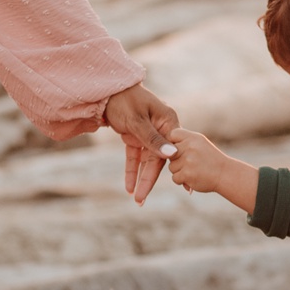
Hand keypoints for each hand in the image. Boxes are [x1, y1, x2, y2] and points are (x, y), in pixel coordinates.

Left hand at [102, 82, 178, 204]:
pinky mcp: (135, 136)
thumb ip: (152, 139)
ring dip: (140, 178)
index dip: (175, 170)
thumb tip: (171, 155)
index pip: (172, 150)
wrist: (106, 89)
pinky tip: (128, 186)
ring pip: (146, 160)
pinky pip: (134, 156)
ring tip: (137, 199)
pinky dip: (131, 170)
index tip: (183, 187)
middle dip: (149, 180)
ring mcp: (148, 133)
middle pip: (157, 159)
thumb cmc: (124, 99)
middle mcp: (161, 129)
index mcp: (168, 122)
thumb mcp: (136, 120)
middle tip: (142, 201)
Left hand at [165, 126, 260, 212]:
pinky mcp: (187, 174)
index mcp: (193, 137)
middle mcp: (189, 147)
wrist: (224, 174)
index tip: (180, 149)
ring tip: (194, 170)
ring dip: (180, 171)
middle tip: (191, 162)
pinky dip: (182, 180)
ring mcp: (188, 161)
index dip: (172, 142)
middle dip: (177, 159)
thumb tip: (163, 142)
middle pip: (169, 153)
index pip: (172, 134)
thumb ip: (183, 141)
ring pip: (171, 167)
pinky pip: (175, 178)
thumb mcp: (199, 143)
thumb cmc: (210, 158)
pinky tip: (193, 177)